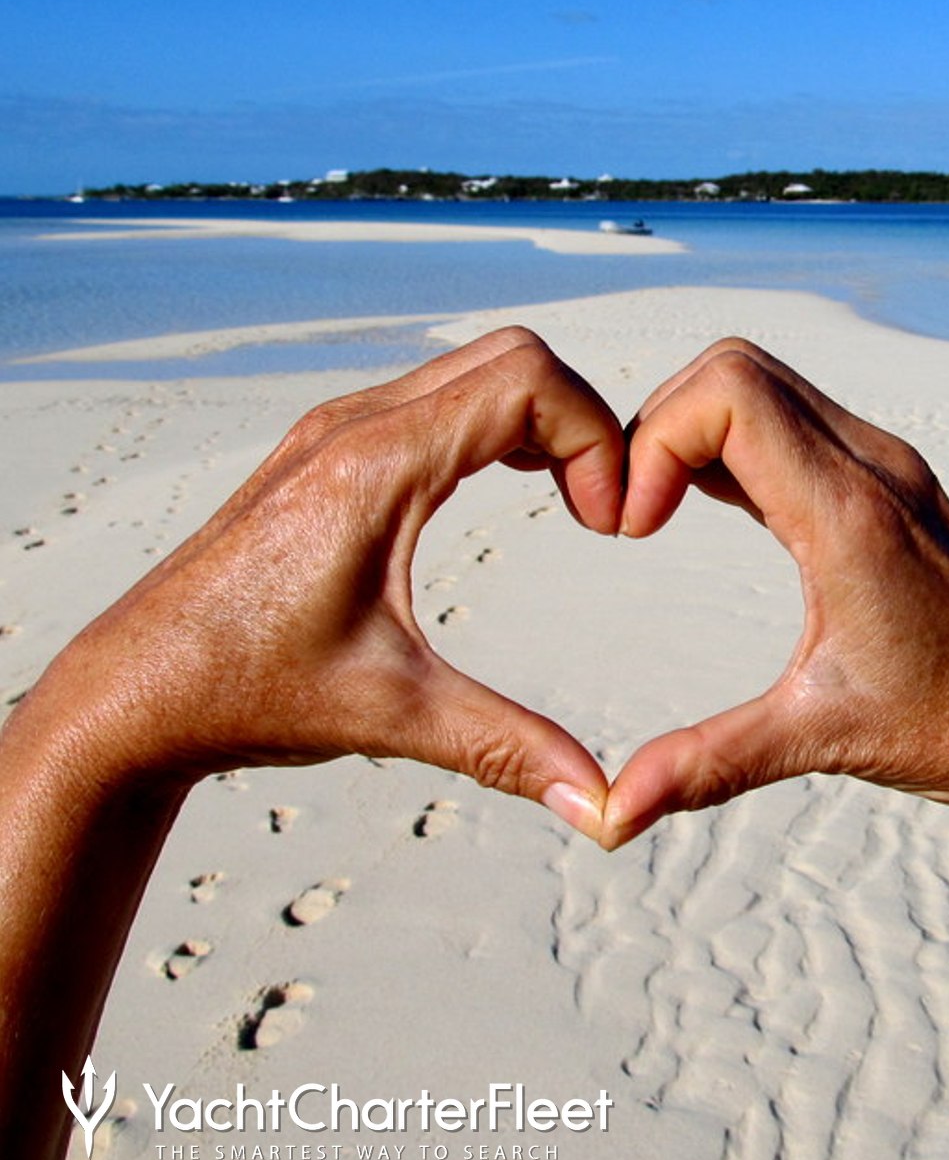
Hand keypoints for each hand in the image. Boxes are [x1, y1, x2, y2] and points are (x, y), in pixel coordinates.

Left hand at [9, 327, 619, 834]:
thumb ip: (508, 747)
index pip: (529, 382)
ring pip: (477, 366)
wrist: (132, 693)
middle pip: (515, 355)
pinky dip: (496, 424)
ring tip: (568, 500)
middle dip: (580, 421)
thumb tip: (599, 804)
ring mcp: (337, 429)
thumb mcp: (393, 714)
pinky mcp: (328, 448)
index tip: (605, 524)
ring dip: (539, 420)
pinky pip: (438, 394)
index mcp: (375, 466)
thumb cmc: (244, 692)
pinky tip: (507, 486)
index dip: (595, 439)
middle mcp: (355, 426)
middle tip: (597, 510)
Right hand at [602, 339, 948, 847]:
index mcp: (853, 516)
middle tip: (635, 517)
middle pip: (736, 368)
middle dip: (659, 425)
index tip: (633, 528)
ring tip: (658, 511)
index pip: (730, 395)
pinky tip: (708, 505)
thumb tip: (610, 816)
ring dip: (694, 429)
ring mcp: (887, 466)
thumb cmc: (947, 730)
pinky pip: (792, 419)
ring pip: (763, 384)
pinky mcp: (889, 479)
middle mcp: (875, 468)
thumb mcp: (818, 740)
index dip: (654, 442)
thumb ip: (706, 765)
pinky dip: (733, 441)